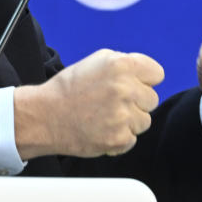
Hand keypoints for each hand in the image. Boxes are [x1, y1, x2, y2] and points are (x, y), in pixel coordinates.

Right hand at [13, 49, 164, 158]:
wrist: (45, 116)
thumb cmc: (67, 89)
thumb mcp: (95, 62)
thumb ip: (123, 64)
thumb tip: (145, 74)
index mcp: (120, 65)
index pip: (157, 74)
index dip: (144, 80)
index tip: (132, 84)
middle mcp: (124, 89)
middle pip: (152, 99)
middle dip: (136, 101)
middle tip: (112, 102)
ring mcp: (123, 115)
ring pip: (145, 121)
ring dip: (129, 121)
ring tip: (105, 116)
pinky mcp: (119, 138)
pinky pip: (132, 139)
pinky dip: (119, 137)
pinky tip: (102, 129)